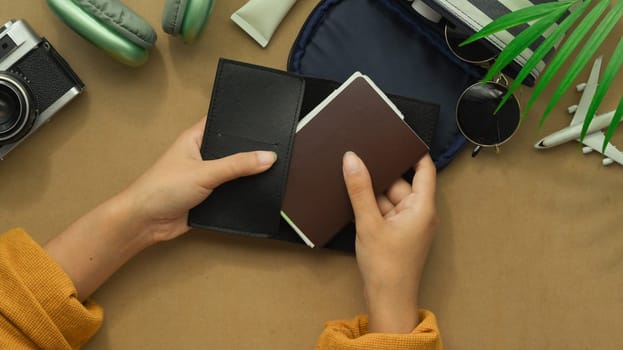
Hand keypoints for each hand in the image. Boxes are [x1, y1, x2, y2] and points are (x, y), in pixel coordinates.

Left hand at [45, 117, 276, 299]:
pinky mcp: (210, 197)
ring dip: (248, 174)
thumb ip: (237, 164)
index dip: (243, 120)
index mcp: (196, 138)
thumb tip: (269, 157)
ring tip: (277, 168)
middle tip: (279, 147)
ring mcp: (206, 177)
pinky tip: (262, 191)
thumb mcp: (204, 172)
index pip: (223, 121)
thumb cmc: (163, 188)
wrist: (146, 222)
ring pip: (234, 172)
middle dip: (251, 150)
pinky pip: (232, 192)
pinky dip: (243, 193)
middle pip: (233, 148)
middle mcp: (202, 155)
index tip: (268, 118)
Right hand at [342, 151, 436, 333]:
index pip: (424, 169)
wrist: (387, 301)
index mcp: (422, 207)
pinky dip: (371, 207)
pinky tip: (354, 202)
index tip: (397, 137)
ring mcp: (408, 224)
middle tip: (361, 158)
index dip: (412, 152)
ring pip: (389, 197)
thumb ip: (359, 189)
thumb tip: (352, 159)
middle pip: (400, 183)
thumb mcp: (369, 222)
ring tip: (353, 181)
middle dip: (381, 174)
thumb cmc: (387, 267)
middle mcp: (419, 213)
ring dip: (373, 193)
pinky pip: (385, 211)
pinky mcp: (397, 234)